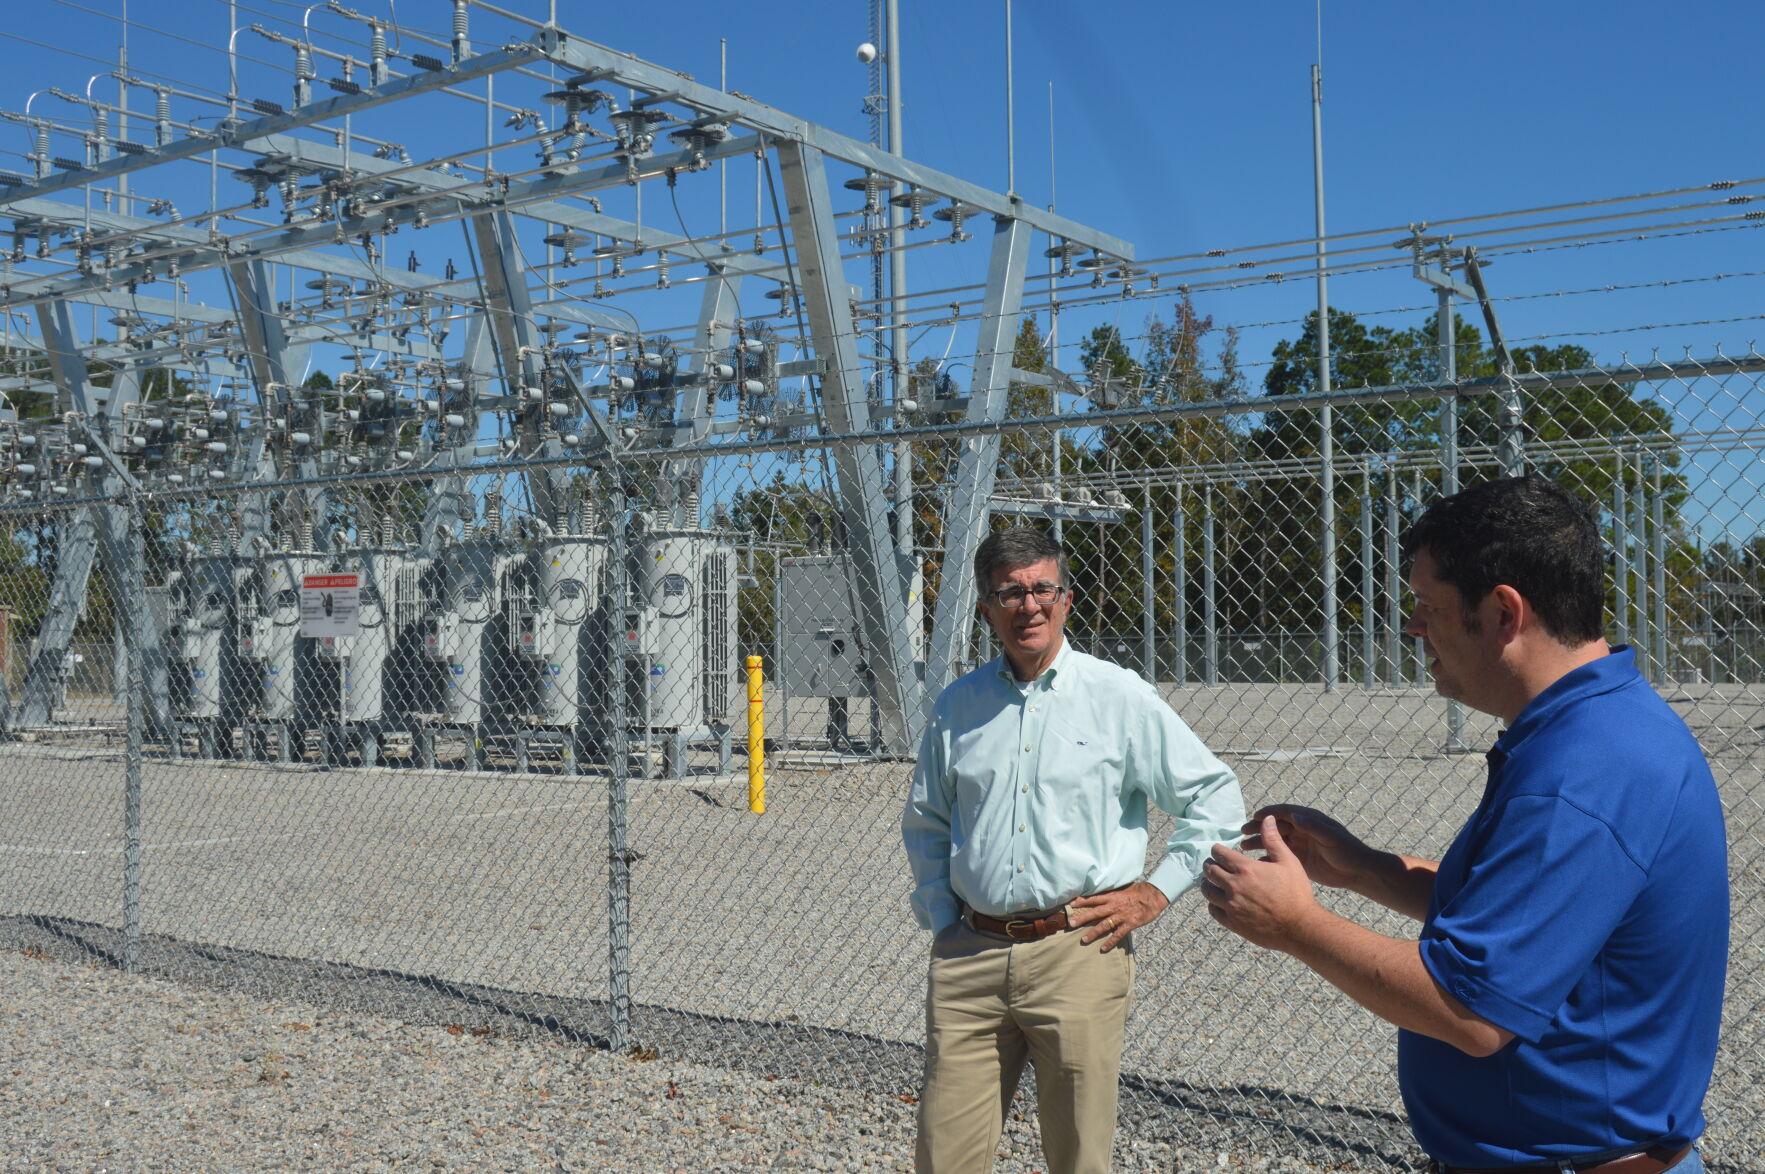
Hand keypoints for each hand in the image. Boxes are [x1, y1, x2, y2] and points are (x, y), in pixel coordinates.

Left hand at [1068, 881, 1168, 952]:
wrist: (1154, 896)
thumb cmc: (1139, 891)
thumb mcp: (1123, 889)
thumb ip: (1112, 893)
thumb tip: (1102, 894)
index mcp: (1112, 896)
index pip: (1094, 898)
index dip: (1082, 901)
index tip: (1071, 904)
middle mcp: (1114, 906)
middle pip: (1095, 912)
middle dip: (1083, 918)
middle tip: (1071, 923)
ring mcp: (1121, 916)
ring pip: (1104, 925)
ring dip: (1093, 933)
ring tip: (1083, 940)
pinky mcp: (1130, 924)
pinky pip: (1118, 935)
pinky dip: (1110, 942)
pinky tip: (1103, 949)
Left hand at [1201, 816, 1320, 950]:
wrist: (1300, 927)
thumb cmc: (1296, 893)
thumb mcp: (1288, 861)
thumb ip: (1273, 840)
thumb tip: (1267, 819)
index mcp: (1246, 869)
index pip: (1219, 854)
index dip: (1217, 850)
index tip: (1219, 851)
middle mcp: (1234, 886)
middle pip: (1209, 871)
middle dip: (1210, 865)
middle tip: (1215, 865)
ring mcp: (1231, 906)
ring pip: (1207, 891)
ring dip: (1209, 884)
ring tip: (1215, 882)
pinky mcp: (1232, 922)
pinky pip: (1213, 910)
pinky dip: (1213, 904)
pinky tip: (1220, 901)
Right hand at [1240, 804, 1373, 890]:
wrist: (1356, 871)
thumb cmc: (1346, 850)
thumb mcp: (1331, 837)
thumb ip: (1313, 826)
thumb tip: (1293, 815)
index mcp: (1308, 821)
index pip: (1284, 813)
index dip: (1269, 813)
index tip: (1254, 816)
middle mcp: (1301, 830)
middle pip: (1275, 826)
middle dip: (1258, 828)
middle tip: (1242, 832)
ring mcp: (1298, 845)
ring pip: (1274, 840)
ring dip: (1259, 842)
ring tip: (1244, 847)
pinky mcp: (1298, 859)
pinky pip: (1278, 856)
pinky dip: (1267, 857)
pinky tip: (1256, 862)